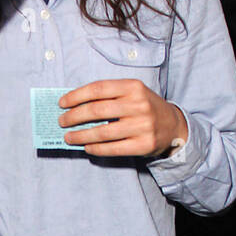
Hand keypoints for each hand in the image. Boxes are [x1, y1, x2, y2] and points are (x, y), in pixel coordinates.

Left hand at [59, 79, 186, 157]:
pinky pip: (112, 149)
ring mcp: (142, 126)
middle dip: (74, 117)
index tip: (62, 103)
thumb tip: (75, 105)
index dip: (76, 96)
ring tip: (69, 137)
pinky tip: (87, 147)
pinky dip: (95, 148)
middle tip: (62, 121)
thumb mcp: (132, 93)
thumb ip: (109, 95)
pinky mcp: (143, 145)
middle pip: (97, 110)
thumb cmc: (145, 107)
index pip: (98, 89)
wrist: (173, 126)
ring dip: (80, 135)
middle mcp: (139, 105)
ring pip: (102, 132)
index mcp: (133, 87)